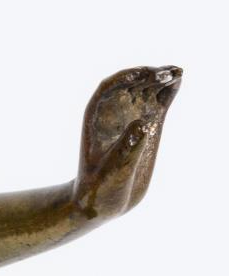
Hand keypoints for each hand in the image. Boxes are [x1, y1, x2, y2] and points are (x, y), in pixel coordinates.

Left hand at [73, 66, 180, 219]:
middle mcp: (113, 114)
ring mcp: (132, 118)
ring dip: (162, 78)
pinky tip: (179, 80)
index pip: (108, 88)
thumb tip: (143, 123)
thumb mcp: (112, 173)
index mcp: (95, 120)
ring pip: (147, 89)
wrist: (103, 202)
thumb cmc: (99, 190)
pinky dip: (168, 91)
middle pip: (131, 84)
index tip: (143, 74)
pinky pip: (159, 102)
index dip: (126, 77)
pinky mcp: (148, 126)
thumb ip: (126, 150)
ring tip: (178, 73)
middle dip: (148, 75)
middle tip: (168, 74)